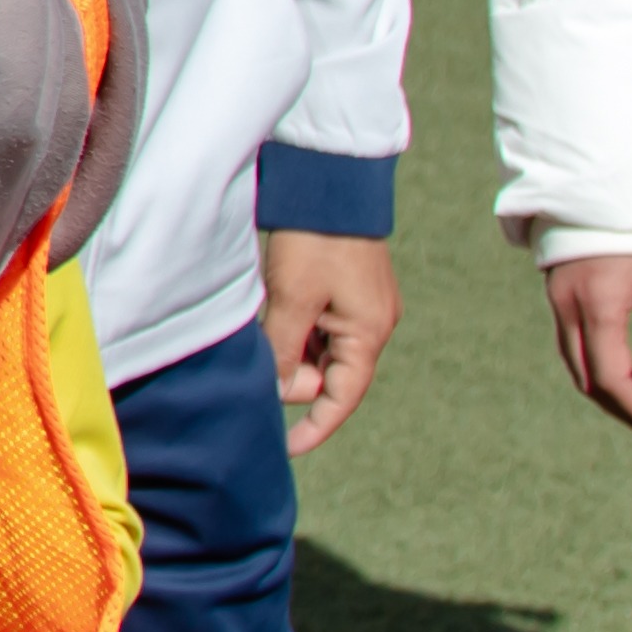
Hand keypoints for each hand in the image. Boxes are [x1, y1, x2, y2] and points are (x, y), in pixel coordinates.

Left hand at [262, 228, 399, 455]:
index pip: (341, 399)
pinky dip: (294, 325)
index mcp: (367, 335)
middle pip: (324, 375)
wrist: (332, 183)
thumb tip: (275, 394)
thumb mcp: (291, 299)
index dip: (314, 428)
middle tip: (260, 340)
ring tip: (268, 310)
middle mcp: (371, 326)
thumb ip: (282, 351)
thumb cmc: (315, 240)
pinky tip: (275, 303)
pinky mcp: (347, 291)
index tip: (286, 449)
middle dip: (290, 370)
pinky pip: (317, 326)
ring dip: (288, 344)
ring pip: (316, 349)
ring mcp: (360, 308)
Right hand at [543, 248, 631, 450]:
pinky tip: (631, 369)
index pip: (614, 380)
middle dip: (629, 410)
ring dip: (614, 393)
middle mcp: (569, 308)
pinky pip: (575, 346)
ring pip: (579, 366)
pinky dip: (602, 369)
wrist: (600, 175)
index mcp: (597, 305)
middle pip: (590, 381)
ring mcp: (559, 301)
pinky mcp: (560, 293)